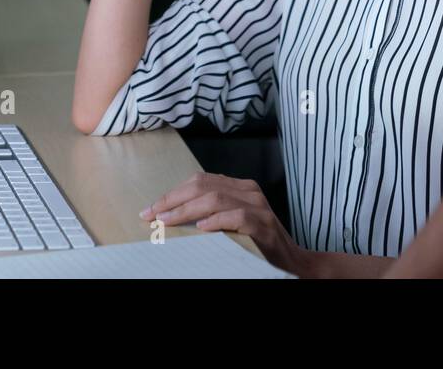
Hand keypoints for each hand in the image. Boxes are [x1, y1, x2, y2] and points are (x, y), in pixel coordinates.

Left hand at [141, 172, 307, 274]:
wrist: (292, 262)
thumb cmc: (258, 243)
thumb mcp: (233, 222)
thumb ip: (212, 212)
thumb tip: (172, 214)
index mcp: (240, 187)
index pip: (200, 181)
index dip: (173, 193)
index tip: (151, 209)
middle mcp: (249, 192)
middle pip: (204, 186)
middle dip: (173, 200)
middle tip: (152, 214)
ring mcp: (258, 206)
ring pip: (215, 199)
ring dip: (186, 210)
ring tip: (168, 221)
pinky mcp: (264, 224)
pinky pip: (237, 216)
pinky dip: (216, 221)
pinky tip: (201, 228)